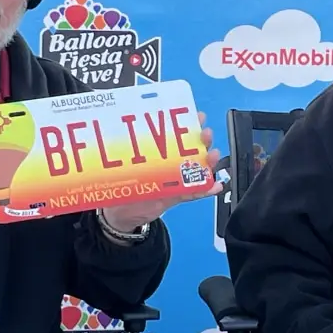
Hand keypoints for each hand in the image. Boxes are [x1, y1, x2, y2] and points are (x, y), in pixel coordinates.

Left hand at [101, 110, 222, 232]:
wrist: (122, 216)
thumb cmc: (119, 189)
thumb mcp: (118, 171)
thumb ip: (121, 161)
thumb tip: (117, 143)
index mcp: (154, 155)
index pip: (171, 136)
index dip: (185, 125)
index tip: (194, 116)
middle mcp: (167, 164)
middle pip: (189, 149)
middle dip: (201, 140)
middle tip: (205, 135)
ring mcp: (174, 180)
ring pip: (195, 168)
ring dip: (207, 162)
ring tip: (212, 157)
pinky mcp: (177, 196)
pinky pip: (194, 192)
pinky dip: (206, 189)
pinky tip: (215, 185)